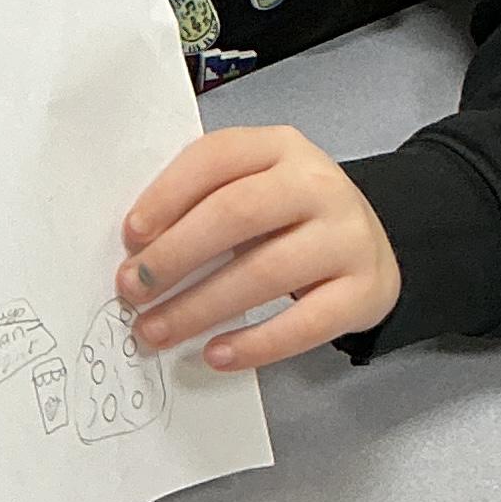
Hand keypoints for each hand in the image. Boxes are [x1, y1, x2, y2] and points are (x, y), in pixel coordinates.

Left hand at [114, 126, 400, 372]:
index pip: (216, 158)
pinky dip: (255, 344)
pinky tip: (216, 354)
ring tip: (156, 330)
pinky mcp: (366, 290)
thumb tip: (137, 253)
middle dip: (175, 255)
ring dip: (200, 307)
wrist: (370, 246)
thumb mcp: (250, 188)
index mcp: (280, 147)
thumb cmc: (287, 218)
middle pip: (237, 213)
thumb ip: (201, 203)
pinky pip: (306, 324)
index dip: (167, 195)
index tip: (130, 236)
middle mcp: (318, 184)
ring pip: (265, 272)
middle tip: (133, 289)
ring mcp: (348, 236)